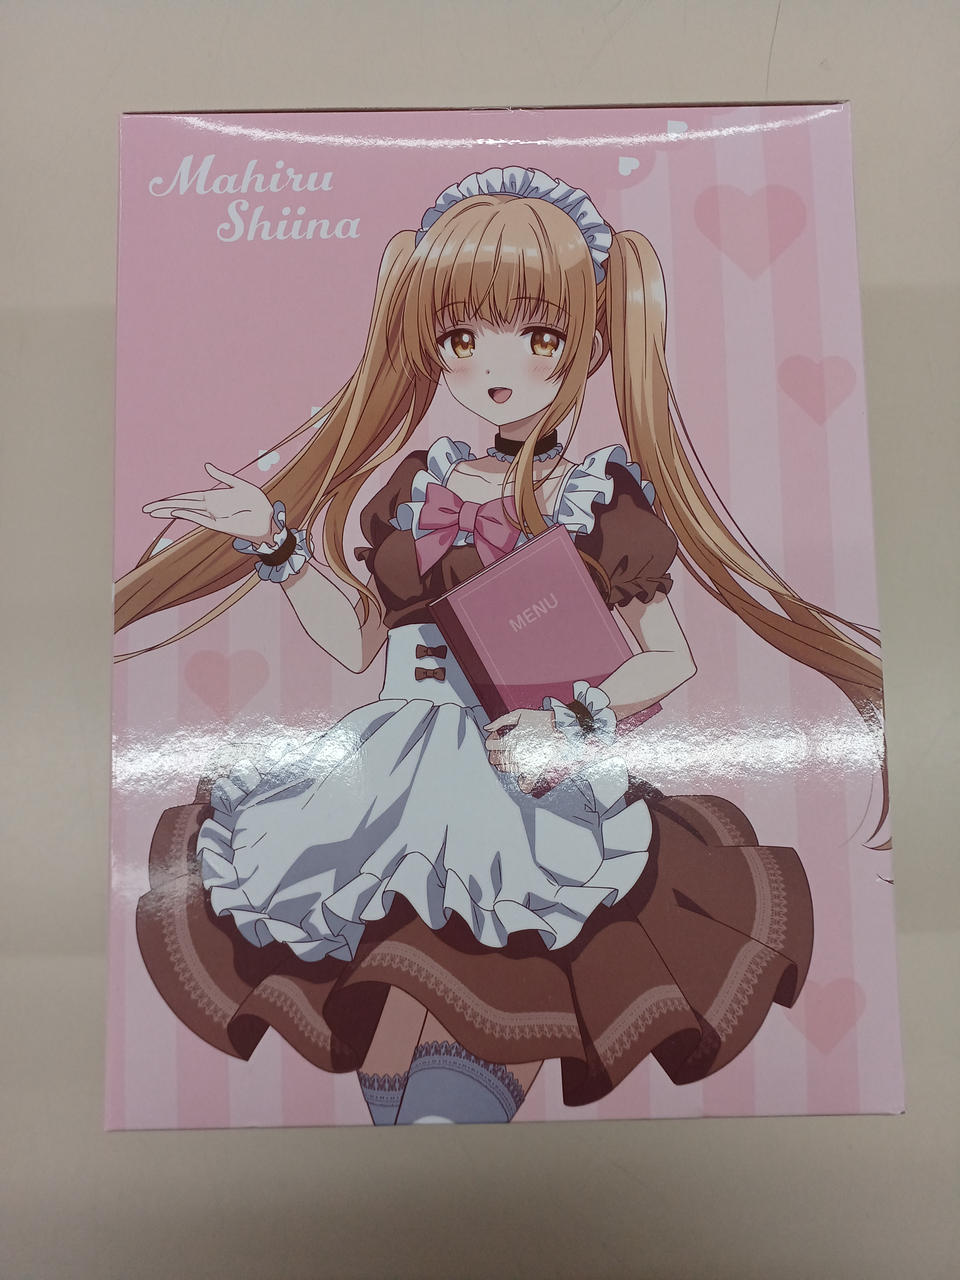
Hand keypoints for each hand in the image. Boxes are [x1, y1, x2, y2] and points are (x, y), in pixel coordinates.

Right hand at [142, 463, 274, 543]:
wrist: (270, 520)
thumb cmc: (258, 504)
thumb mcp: (240, 485)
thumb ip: (222, 477)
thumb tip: (207, 466)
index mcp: (213, 498)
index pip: (187, 498)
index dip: (172, 500)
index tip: (157, 504)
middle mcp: (210, 508)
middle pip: (182, 506)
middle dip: (165, 507)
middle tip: (146, 510)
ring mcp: (214, 517)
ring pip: (188, 513)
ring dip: (172, 512)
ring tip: (154, 513)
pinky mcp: (221, 525)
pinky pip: (202, 519)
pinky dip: (189, 515)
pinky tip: (177, 512)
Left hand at [484, 708, 570, 793]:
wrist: (561, 726)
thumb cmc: (541, 719)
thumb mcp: (519, 714)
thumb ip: (500, 721)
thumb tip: (487, 728)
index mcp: (510, 740)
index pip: (489, 745)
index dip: (491, 740)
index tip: (496, 737)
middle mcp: (515, 754)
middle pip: (494, 760)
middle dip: (495, 752)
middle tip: (502, 747)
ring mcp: (525, 764)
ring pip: (505, 769)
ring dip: (505, 762)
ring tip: (512, 755)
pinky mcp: (535, 770)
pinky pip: (525, 784)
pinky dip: (522, 782)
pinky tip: (521, 774)